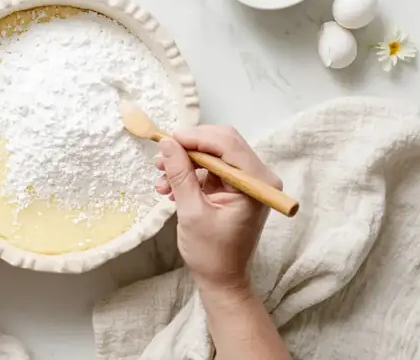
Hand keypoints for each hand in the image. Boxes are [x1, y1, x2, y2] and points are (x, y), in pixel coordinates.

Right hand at [155, 126, 281, 293]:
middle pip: (221, 143)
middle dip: (188, 148)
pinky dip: (190, 173)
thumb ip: (180, 174)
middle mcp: (258, 177)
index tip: (166, 142)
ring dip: (185, 162)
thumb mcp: (191, 212)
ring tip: (162, 179)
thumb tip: (166, 143)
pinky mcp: (235, 187)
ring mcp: (247, 181)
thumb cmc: (212, 253)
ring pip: (213, 153)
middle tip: (161, 159)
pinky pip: (210, 168)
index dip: (195, 138)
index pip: (227, 143)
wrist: (222, 280)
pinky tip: (171, 188)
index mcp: (257, 183)